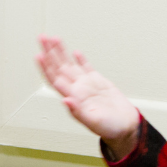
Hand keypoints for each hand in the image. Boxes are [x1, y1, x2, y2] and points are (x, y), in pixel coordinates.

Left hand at [36, 35, 140, 158]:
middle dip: (50, 52)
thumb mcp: (94, 122)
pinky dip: (80, 59)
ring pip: (70, 65)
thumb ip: (78, 112)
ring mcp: (87, 85)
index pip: (55, 79)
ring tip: (53, 38)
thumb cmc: (110, 128)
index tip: (39, 54)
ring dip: (61, 52)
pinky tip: (75, 52)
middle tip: (42, 38)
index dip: (46, 67)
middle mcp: (78, 90)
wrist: (126, 127)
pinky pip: (86, 68)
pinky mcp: (99, 82)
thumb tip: (65, 100)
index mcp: (74, 98)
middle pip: (59, 68)